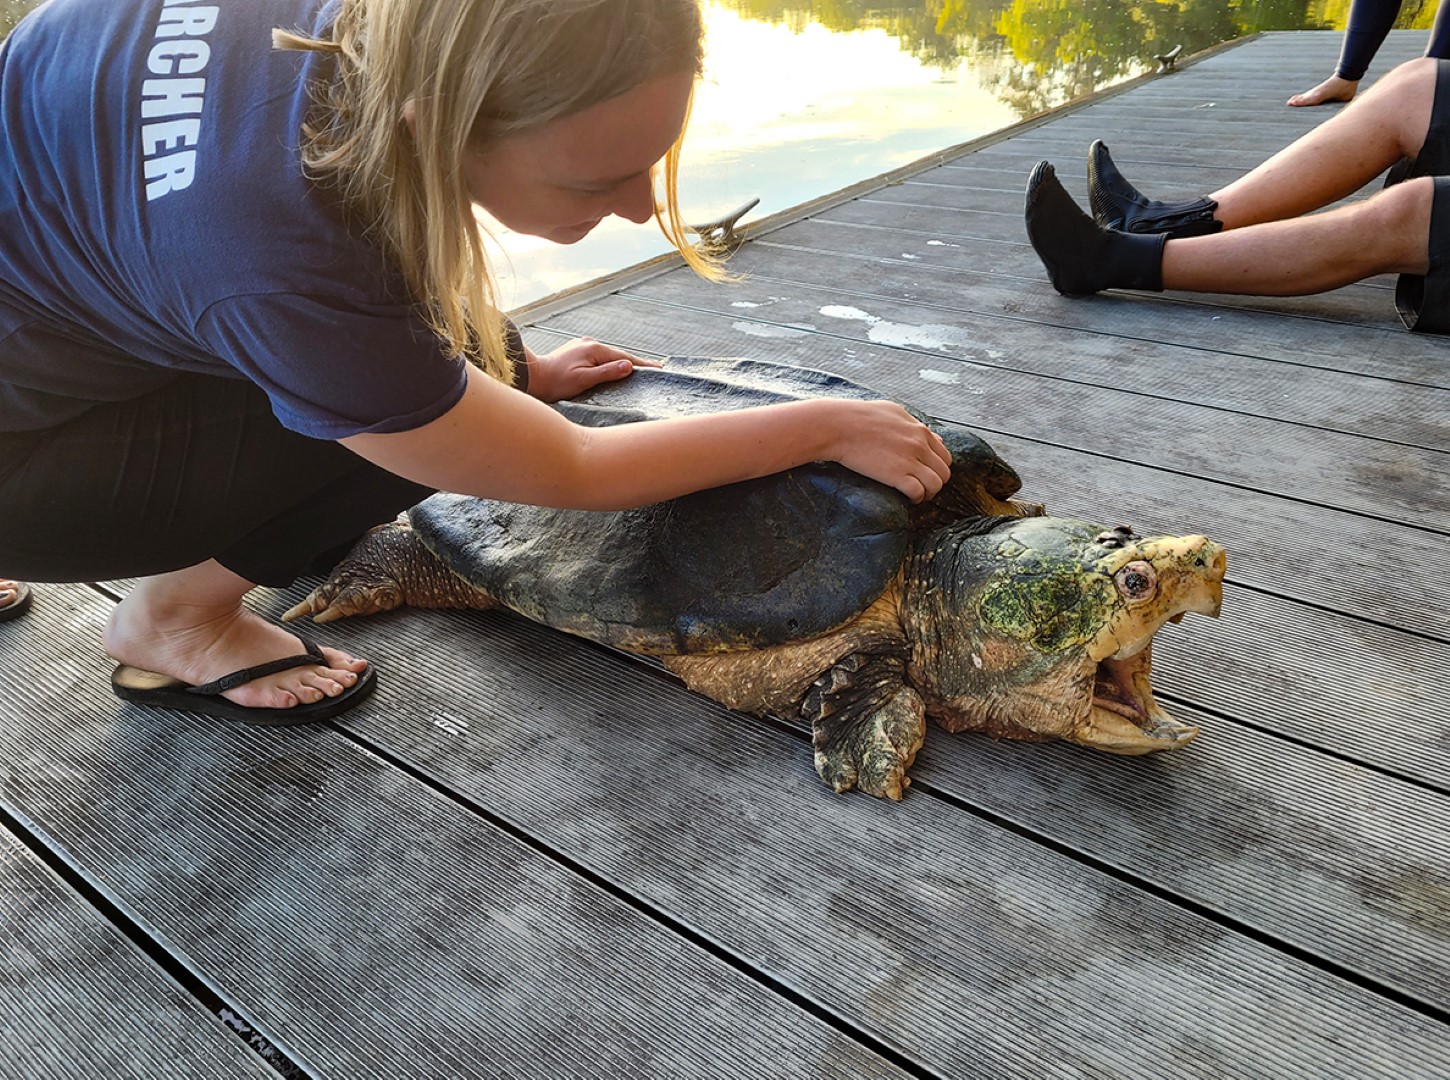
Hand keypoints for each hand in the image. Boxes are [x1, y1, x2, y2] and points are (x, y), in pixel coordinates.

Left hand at [526, 337, 661, 402]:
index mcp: (594, 349)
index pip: (625, 358)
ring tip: (636, 371)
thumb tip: (628, 366)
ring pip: (608, 356)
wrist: (533, 376)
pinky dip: (609, 364)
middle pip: (618, 355)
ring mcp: (582, 346)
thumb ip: (607, 373)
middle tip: (653, 371)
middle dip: (634, 363)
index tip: (658, 368)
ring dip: (621, 363)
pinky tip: (613, 369)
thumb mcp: (583, 380)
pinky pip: (598, 358)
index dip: (642, 365)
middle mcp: (589, 343)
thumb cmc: (556, 382)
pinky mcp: (577, 351)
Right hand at [823, 400, 951, 502]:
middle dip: (936, 482)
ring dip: (929, 493)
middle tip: (922, 487)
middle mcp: (919, 444)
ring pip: (936, 484)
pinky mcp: (897, 475)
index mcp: (919, 430)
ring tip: (917, 495)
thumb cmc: (859, 417)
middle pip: (944, 472)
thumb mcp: (893, 412)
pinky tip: (908, 498)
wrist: (837, 426)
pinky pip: (919, 492)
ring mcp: (909, 460)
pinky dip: (916, 498)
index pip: (944, 455)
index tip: (925, 474)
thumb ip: (915, 425)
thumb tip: (935, 438)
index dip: (937, 468)